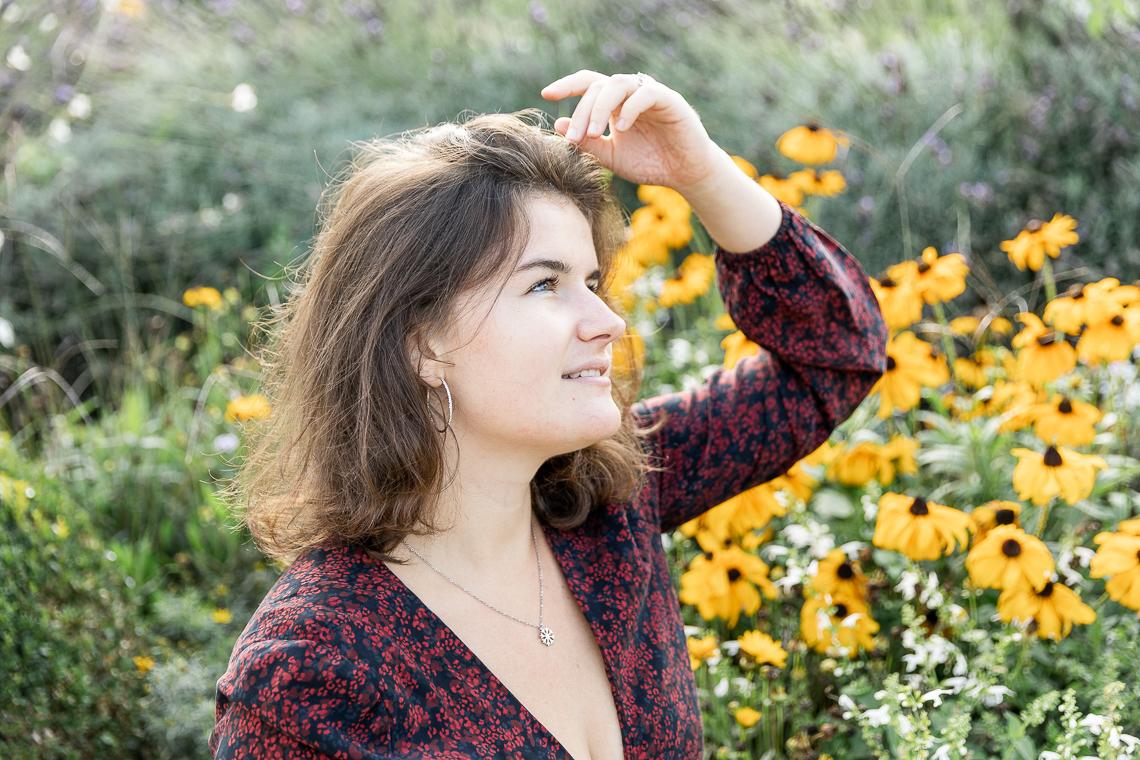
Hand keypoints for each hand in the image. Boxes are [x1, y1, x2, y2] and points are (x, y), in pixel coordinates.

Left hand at [540, 70, 724, 193]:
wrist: (685, 174)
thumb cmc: (649, 163)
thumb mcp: (612, 157)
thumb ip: (587, 142)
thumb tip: (557, 125)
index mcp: (615, 104)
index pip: (588, 84)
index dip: (567, 85)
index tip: (546, 95)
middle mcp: (630, 94)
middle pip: (598, 87)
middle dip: (582, 111)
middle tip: (573, 137)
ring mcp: (649, 94)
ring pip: (618, 85)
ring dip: (600, 108)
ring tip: (592, 132)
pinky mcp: (669, 100)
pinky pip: (644, 94)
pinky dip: (629, 109)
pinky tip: (620, 128)